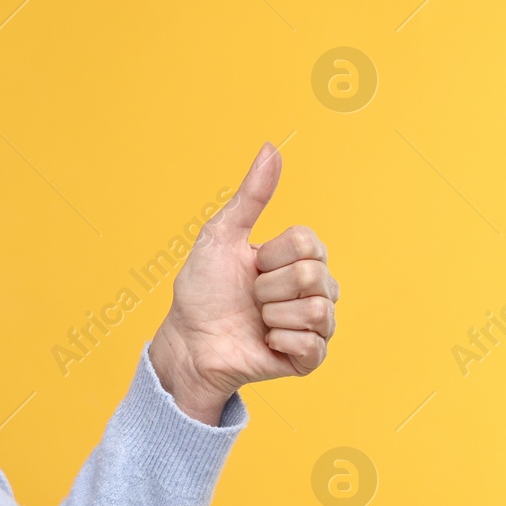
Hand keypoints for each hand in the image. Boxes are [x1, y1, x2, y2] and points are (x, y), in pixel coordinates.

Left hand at [149, 142, 339, 424]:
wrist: (188, 340)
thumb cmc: (202, 290)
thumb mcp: (222, 236)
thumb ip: (252, 195)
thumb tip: (271, 148)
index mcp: (299, 259)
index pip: (309, 244)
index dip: (272, 255)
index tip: (251, 266)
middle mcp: (314, 289)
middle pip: (313, 276)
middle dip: (268, 286)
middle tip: (250, 297)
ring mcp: (314, 325)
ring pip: (318, 310)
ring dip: (273, 314)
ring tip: (257, 319)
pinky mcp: (309, 358)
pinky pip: (314, 344)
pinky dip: (280, 341)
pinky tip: (265, 341)